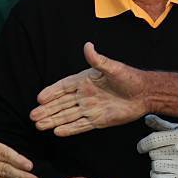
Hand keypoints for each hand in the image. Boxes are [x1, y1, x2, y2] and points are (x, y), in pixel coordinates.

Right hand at [30, 42, 146, 136]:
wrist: (145, 93)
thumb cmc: (129, 77)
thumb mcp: (113, 67)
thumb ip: (98, 60)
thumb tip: (88, 45)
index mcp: (86, 81)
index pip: (64, 87)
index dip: (52, 92)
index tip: (39, 98)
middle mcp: (85, 95)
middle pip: (62, 104)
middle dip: (47, 110)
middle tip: (33, 116)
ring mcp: (90, 108)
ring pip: (68, 116)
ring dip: (54, 120)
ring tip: (39, 125)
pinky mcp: (98, 120)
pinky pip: (80, 125)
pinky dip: (69, 129)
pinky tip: (57, 132)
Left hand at [137, 115, 177, 177]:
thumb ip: (162, 124)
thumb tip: (147, 119)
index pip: (153, 140)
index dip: (143, 144)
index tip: (141, 146)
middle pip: (153, 153)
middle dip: (154, 152)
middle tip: (163, 151)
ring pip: (155, 165)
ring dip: (156, 163)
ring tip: (165, 159)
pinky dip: (155, 175)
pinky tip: (161, 169)